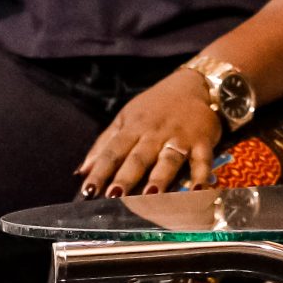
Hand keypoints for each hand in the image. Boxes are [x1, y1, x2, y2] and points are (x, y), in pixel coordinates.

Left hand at [78, 73, 222, 198]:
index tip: (88, 191)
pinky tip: (200, 190)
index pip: (112, 152)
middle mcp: (154, 133)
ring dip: (160, 177)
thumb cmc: (154, 107)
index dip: (100, 171)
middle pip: (139, 158)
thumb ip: (104, 145)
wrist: (193, 85)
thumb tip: (80, 171)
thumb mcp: (126, 119)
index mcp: (133, 128)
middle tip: (114, 197)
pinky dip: (202, 175)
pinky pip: (202, 160)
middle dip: (126, 177)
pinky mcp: (202, 142)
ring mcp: (180, 137)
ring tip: (151, 196)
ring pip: (168, 159)